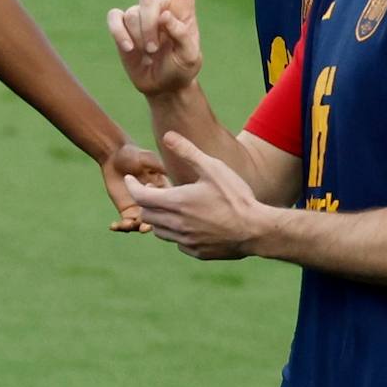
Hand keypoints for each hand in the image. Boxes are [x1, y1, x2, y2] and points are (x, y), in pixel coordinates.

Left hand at [101, 142, 168, 231]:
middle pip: (155, 217)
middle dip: (149, 223)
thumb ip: (155, 164)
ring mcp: (141, 208)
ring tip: (126, 226)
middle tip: (143, 228)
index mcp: (162, 189)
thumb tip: (166, 171)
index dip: (162, 208)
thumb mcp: (145, 157)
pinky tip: (113, 225)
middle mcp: (154, 202)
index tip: (153, 209)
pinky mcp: (128, 212)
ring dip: (135, 227)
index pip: (166, 202)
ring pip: (142, 224)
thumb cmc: (132, 154)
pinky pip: (128, 224)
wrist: (114, 157)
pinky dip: (122, 227)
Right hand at [107, 0, 202, 95]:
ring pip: (132, 13)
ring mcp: (139, 14)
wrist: (162, 85)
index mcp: (183, 7)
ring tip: (147, 54)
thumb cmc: (182, 68)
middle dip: (149, 25)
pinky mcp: (122, 25)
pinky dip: (118, 33)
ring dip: (139, 36)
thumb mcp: (191, 58)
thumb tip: (166, 18)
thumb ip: (184, 37)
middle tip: (153, 49)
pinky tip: (128, 48)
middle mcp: (161, 5)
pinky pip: (114, 18)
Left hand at [124, 131, 269, 258]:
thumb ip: (188, 151)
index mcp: (177, 203)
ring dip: (159, 217)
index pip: (140, 196)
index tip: (130, 179)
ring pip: (159, 230)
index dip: (132, 186)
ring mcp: (186, 241)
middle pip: (146, 214)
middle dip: (146, 200)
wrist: (256, 230)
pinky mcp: (196, 252)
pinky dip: (175, 231)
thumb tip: (168, 135)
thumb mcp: (212, 168)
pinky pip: (177, 242)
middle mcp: (176, 224)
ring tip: (171, 205)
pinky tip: (189, 222)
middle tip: (155, 189)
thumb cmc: (235, 196)